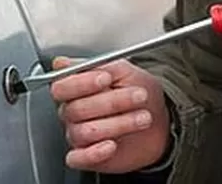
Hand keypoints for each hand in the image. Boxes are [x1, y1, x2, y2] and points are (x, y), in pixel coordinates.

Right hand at [50, 58, 170, 173]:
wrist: (159, 121)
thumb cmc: (139, 94)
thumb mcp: (125, 71)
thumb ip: (97, 65)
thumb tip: (62, 63)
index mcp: (76, 89)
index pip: (62, 87)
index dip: (81, 83)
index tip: (106, 79)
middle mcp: (73, 113)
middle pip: (77, 109)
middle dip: (113, 102)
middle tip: (139, 96)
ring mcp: (79, 135)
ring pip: (84, 132)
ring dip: (118, 124)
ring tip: (143, 118)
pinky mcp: (86, 156)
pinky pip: (78, 158)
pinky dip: (94, 153)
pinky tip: (111, 145)